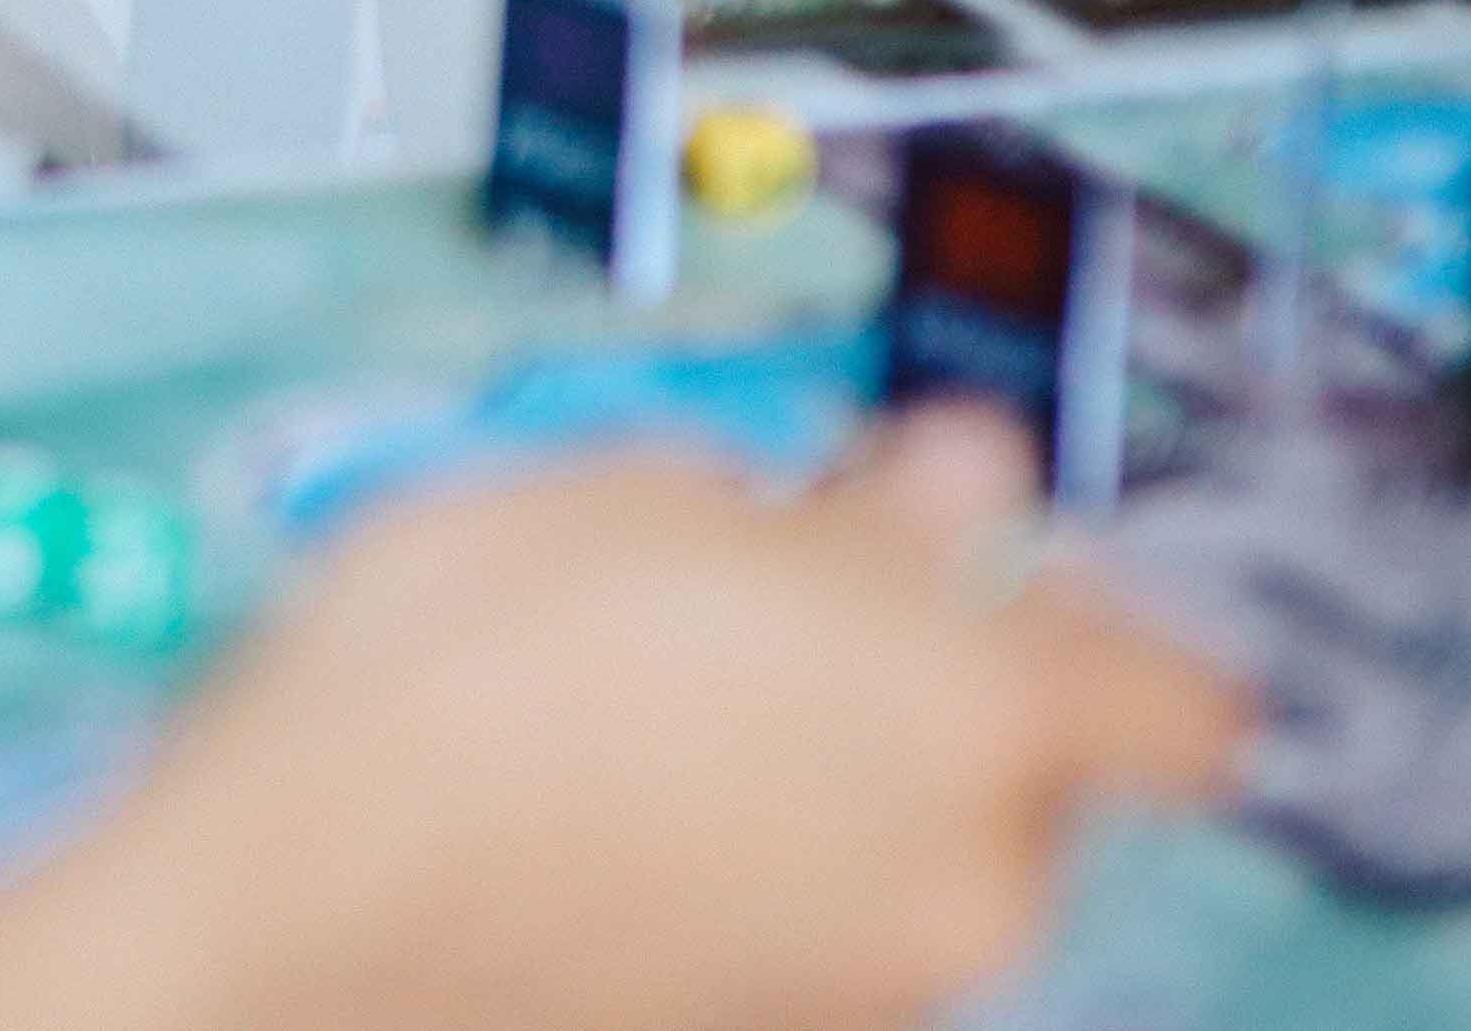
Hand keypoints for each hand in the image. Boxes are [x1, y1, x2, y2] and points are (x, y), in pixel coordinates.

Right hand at [0, 412, 1243, 1030]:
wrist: (289, 906)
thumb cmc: (445, 692)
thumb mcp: (645, 490)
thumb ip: (850, 497)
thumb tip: (942, 488)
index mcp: (973, 713)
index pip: (1181, 698)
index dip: (1092, 607)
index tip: (1009, 558)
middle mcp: (960, 876)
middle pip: (1025, 764)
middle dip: (928, 674)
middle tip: (785, 588)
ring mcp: (866, 981)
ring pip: (912, 841)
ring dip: (836, 766)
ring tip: (661, 687)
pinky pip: (819, 917)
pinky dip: (759, 854)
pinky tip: (620, 789)